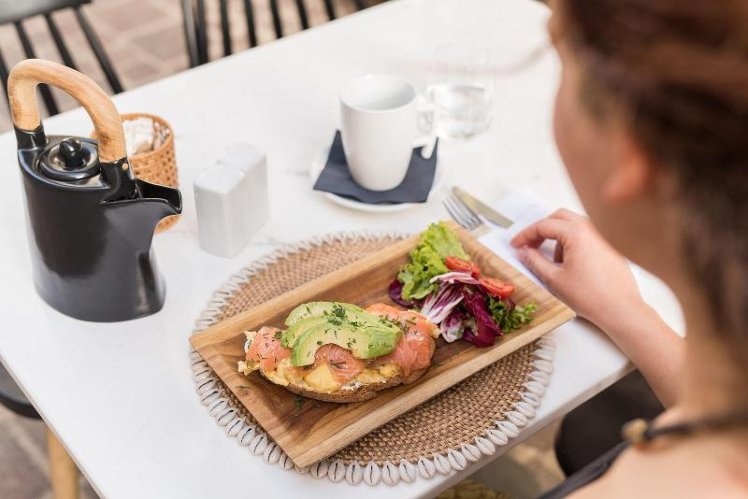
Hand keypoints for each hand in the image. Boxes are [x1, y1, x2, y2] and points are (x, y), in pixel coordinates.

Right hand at [510, 209, 642, 330]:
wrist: (621, 310)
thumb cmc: (590, 296)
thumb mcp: (554, 279)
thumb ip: (535, 261)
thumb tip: (524, 252)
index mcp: (576, 233)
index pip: (544, 225)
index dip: (525, 235)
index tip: (515, 245)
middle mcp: (591, 230)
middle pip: (559, 217)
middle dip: (541, 229)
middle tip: (530, 245)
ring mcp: (602, 239)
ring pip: (573, 226)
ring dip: (557, 237)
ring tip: (552, 262)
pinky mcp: (609, 249)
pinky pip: (586, 237)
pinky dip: (572, 244)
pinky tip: (570, 266)